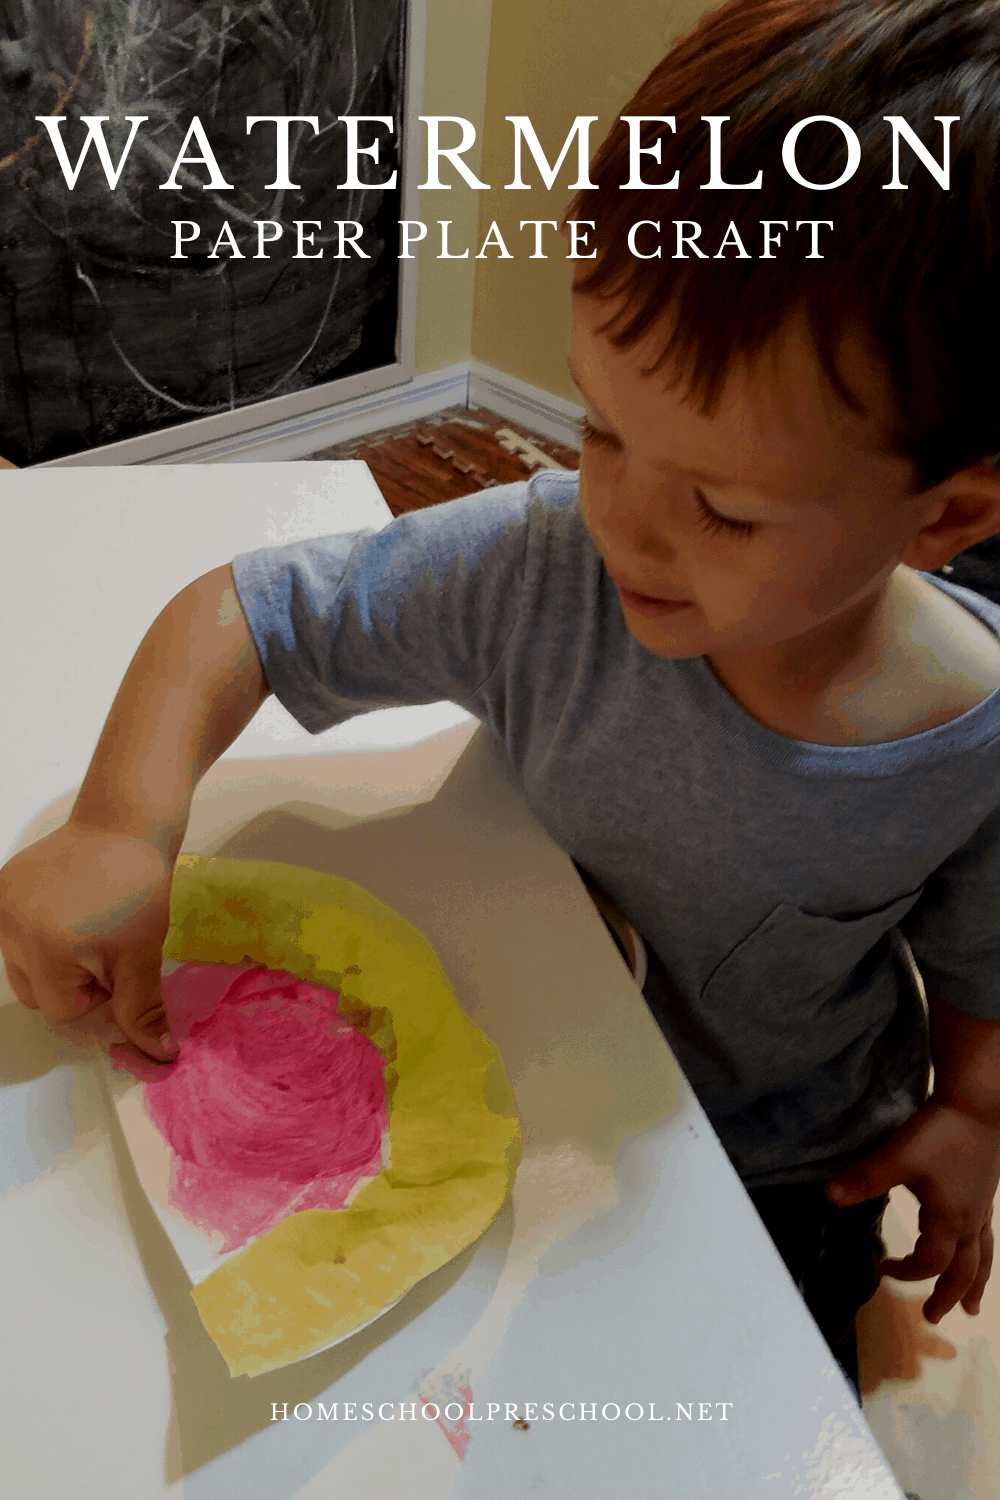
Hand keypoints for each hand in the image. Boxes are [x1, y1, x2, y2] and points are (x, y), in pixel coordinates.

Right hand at [0, 823, 176, 1064]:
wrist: (124, 824)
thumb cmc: (138, 889)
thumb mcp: (142, 954)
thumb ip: (141, 1009)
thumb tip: (160, 1054)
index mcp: (45, 951)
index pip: (62, 1010)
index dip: (97, 995)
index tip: (117, 962)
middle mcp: (10, 930)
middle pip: (35, 992)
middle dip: (71, 982)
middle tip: (104, 947)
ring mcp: (1, 906)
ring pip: (22, 965)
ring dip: (53, 959)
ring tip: (87, 926)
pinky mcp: (0, 886)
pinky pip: (14, 931)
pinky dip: (40, 931)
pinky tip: (69, 907)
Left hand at [825, 1098, 998, 1322]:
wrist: (978, 1103)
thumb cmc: (940, 1133)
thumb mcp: (897, 1158)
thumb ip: (864, 1180)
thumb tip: (829, 1198)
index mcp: (949, 1220)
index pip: (929, 1262)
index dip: (906, 1272)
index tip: (882, 1268)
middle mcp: (971, 1220)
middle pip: (964, 1271)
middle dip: (947, 1295)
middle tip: (935, 1318)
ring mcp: (982, 1207)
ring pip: (983, 1256)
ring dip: (974, 1283)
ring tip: (972, 1306)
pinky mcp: (986, 1190)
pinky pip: (987, 1235)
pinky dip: (981, 1253)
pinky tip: (974, 1245)